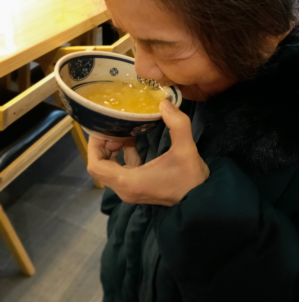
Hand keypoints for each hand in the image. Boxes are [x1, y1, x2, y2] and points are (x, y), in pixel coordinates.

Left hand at [87, 100, 209, 205]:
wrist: (201, 199)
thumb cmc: (190, 177)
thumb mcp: (186, 148)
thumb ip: (177, 123)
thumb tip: (164, 102)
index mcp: (129, 181)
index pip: (96, 165)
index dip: (95, 145)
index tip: (104, 127)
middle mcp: (124, 188)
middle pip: (99, 166)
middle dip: (103, 144)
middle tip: (115, 127)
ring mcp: (130, 190)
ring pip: (108, 168)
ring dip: (112, 149)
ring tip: (124, 130)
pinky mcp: (137, 187)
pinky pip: (120, 170)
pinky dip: (123, 154)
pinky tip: (133, 139)